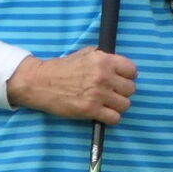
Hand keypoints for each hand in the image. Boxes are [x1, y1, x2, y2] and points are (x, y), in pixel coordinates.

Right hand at [7, 49, 135, 123]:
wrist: (40, 82)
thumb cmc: (62, 67)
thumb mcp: (84, 53)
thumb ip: (103, 57)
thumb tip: (119, 65)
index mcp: (103, 60)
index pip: (132, 71)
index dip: (127, 76)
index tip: (120, 80)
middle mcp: (103, 76)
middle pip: (131, 89)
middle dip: (122, 92)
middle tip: (111, 93)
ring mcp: (97, 94)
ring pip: (125, 105)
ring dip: (117, 105)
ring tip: (106, 103)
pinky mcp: (90, 110)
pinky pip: (115, 118)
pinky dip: (110, 118)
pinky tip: (102, 113)